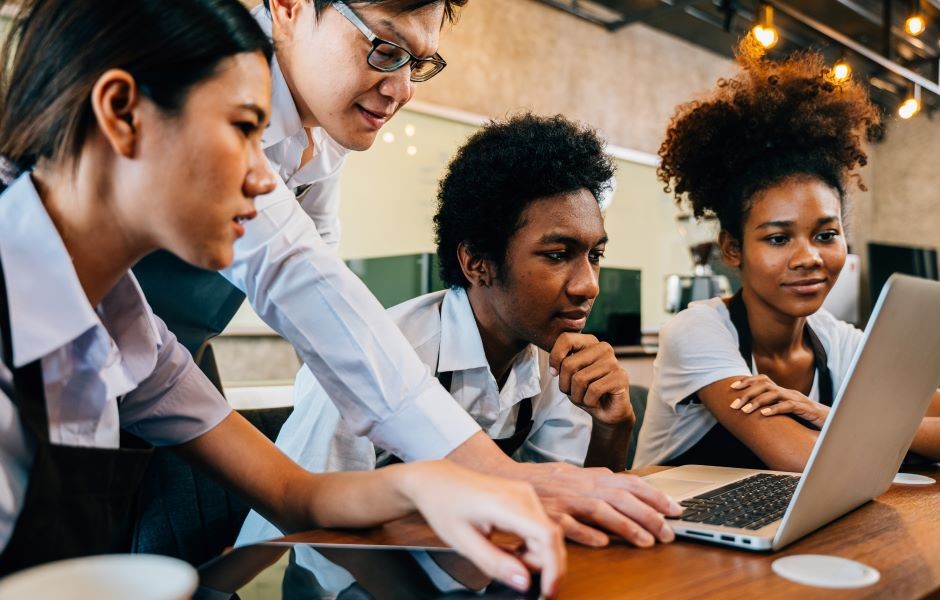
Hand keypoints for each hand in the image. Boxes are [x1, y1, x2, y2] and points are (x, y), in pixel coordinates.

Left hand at [401, 461, 565, 597]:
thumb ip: (495, 564)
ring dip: (533, 557)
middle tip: (512, 576)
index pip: (547, 537)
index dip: (554, 568)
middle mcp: (523, 495)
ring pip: (546, 536)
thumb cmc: (444, 505)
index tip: (548, 592)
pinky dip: (530, 546)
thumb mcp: (463, 542)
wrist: (436, 480)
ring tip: (503, 558)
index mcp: (507, 504)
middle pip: (550, 540)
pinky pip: (539, 528)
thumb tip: (523, 582)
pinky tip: (511, 550)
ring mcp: (525, 494)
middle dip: (538, 566)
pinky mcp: (524, 497)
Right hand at [509, 461, 681, 547]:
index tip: (675, 509)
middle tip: (669, 532)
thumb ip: (597, 481)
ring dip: (626, 526)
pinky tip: (601, 542)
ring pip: (600, 510)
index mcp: (589, 476)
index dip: (654, 495)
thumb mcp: (572, 474)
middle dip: (649, 515)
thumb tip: (625, 485)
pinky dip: (585, 532)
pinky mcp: (547, 514)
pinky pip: (567, 524)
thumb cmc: (540, 480)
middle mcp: (580, 485)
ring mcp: (564, 499)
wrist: (502, 477)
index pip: (629, 483)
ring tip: (647, 542)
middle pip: (621, 498)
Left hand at [549, 333, 633, 425]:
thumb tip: (554, 369)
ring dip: (577, 396)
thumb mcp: (568, 377)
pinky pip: (593, 390)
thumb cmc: (586, 392)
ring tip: (585, 398)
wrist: (607, 412)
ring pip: (579, 379)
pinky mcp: (620, 377)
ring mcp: (613, 362)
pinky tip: (595, 402)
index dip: (554, 358)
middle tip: (574, 393)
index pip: (566, 339)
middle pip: (569, 364)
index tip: (554, 373)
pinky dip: (588, 401)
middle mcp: (603, 348)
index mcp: (590, 342)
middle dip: (565, 385)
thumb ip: (562, 365)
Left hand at [729, 375, 829, 428]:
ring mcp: (797, 398)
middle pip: (764, 385)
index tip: (731, 387)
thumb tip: (752, 411)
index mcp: (782, 391)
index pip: (762, 380)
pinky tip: (764, 414)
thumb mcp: (786, 411)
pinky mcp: (805, 408)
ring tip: (745, 410)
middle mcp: (788, 391)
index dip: (747, 381)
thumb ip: (772, 407)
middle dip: (747, 394)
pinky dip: (775, 409)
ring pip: (774, 394)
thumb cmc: (805, 417)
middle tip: (734, 405)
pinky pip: (789, 406)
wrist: (831, 421)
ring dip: (757, 402)